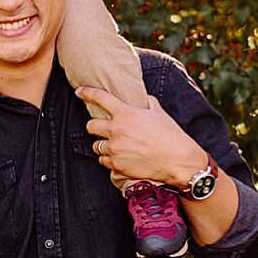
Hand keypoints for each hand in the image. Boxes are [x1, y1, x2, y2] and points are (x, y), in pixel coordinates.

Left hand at [76, 86, 208, 188]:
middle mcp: (116, 130)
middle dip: (95, 127)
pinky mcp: (117, 165)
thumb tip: (141, 99)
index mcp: (125, 113)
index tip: (79, 91)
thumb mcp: (158, 112)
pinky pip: (103, 161)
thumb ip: (146, 102)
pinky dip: (109, 159)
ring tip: (117, 146)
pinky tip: (121, 158)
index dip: (86, 92)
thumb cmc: (171, 135)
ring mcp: (115, 149)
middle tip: (104, 129)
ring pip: (96, 146)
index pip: (100, 98)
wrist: (178, 161)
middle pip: (91, 126)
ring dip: (103, 145)